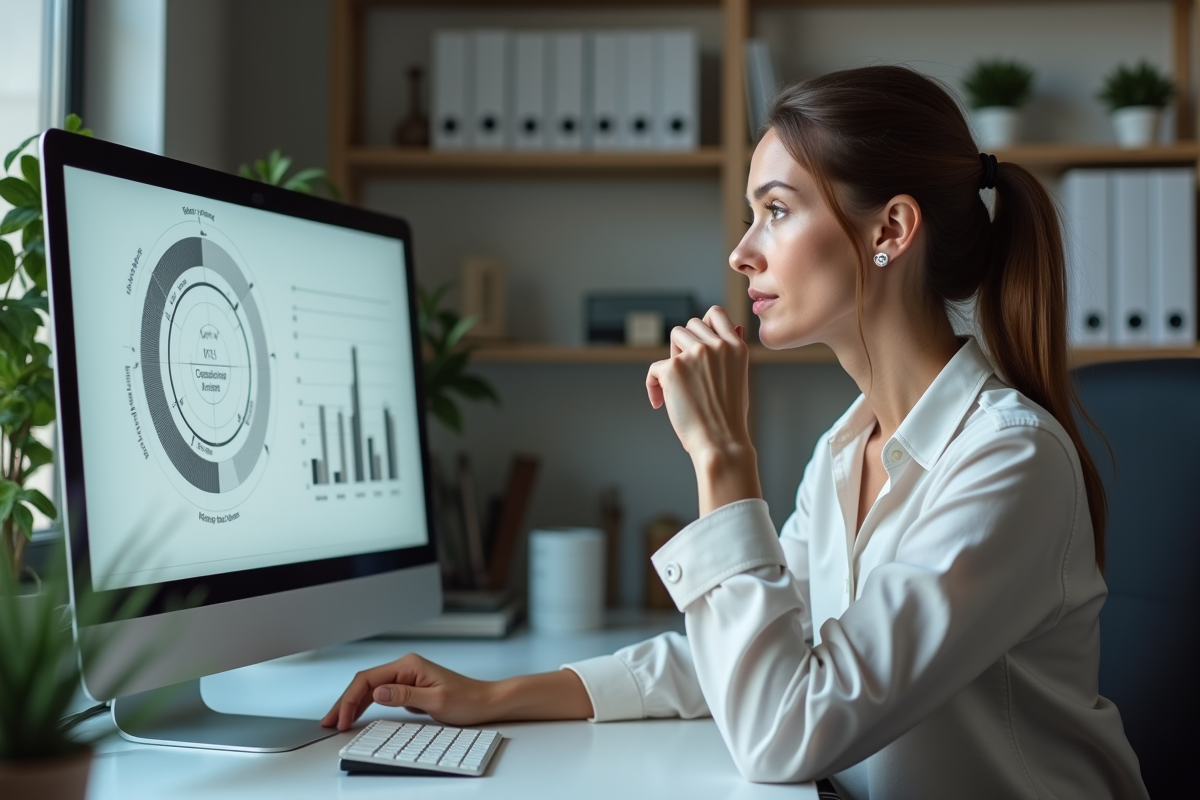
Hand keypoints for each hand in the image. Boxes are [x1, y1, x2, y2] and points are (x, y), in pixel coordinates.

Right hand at [320, 654, 594, 730]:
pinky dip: (366, 704)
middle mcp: (406, 666)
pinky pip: (381, 694)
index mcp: (409, 665)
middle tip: (329, 721)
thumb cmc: (468, 700)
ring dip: (352, 703)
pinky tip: (357, 714)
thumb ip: (405, 696)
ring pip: (370, 687)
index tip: (341, 718)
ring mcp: (407, 676)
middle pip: (365, 681)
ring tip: (337, 720)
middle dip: (345, 701)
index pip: (369, 679)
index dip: (350, 699)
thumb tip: (378, 691)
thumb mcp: (436, 701)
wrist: (487, 701)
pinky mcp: (409, 687)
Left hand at [645, 306, 760, 514]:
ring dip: (673, 357)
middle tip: (688, 375)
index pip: (716, 314)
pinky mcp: (673, 368)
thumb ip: (732, 352)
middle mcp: (717, 345)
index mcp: (737, 347)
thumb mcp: (739, 378)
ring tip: (678, 383)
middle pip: (691, 325)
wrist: (721, 443)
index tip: (698, 344)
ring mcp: (695, 354)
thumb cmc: (729, 418)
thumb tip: (735, 326)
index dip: (704, 325)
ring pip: (674, 336)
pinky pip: (654, 367)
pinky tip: (661, 403)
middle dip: (686, 345)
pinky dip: (653, 385)